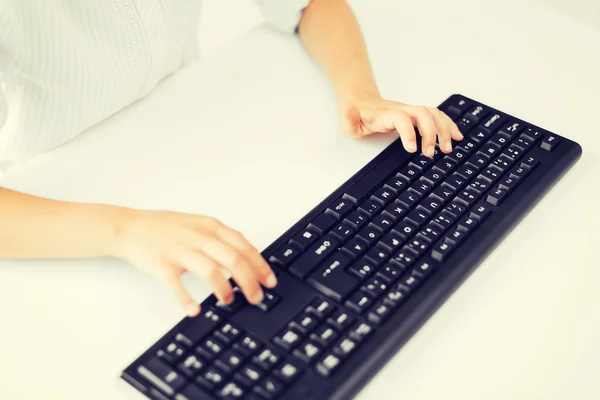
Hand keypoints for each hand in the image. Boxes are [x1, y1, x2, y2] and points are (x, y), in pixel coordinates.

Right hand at [114, 209, 276, 316]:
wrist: (130, 227)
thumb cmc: (166, 229)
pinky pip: (177, 284)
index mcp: (210, 226)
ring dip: (224, 289)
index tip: (269, 281)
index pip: (243, 246)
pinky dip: (187, 299)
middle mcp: (198, 236)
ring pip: (210, 270)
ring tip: (229, 301)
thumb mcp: (199, 226)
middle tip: (256, 297)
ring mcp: (180, 250)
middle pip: (233, 259)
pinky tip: (195, 309)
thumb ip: (221, 240)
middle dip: (249, 281)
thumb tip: (247, 261)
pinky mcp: (162, 264)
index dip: (259, 265)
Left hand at [339, 95, 463, 156]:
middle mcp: (402, 110)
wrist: (362, 103)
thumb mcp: (347, 122)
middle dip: (431, 133)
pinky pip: (437, 116)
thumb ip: (348, 117)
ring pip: (433, 114)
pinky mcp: (417, 115)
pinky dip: (449, 125)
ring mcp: (411, 111)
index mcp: (386, 115)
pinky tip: (457, 137)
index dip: (408, 132)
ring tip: (448, 149)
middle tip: (430, 154)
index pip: (401, 118)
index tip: (412, 149)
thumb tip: (349, 108)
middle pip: (423, 114)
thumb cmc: (357, 118)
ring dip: (444, 130)